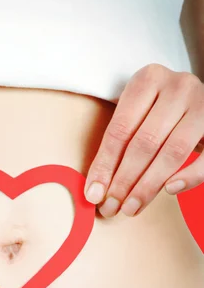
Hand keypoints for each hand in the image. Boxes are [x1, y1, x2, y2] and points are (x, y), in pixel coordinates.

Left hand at [84, 64, 203, 217]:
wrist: (199, 101)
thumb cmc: (160, 112)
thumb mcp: (138, 113)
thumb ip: (119, 143)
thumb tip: (94, 190)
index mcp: (148, 79)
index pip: (119, 129)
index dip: (104, 166)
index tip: (94, 194)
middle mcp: (177, 86)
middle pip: (144, 143)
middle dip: (124, 181)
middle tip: (111, 208)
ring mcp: (202, 102)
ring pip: (172, 152)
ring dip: (148, 186)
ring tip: (131, 208)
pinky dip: (188, 177)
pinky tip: (169, 191)